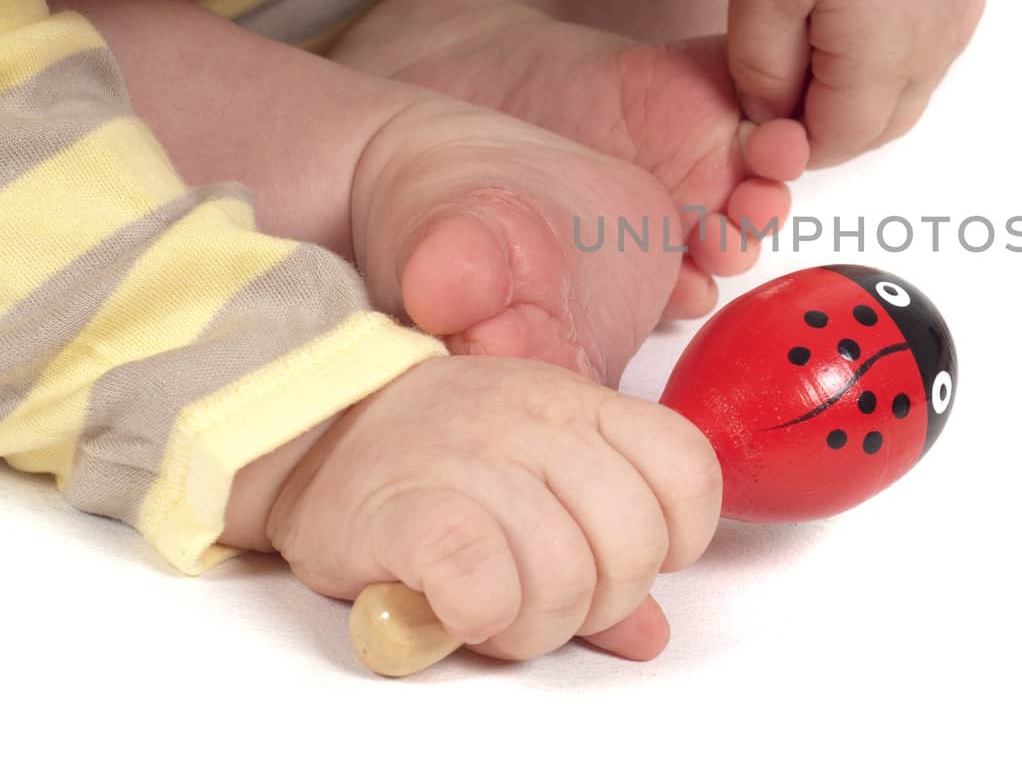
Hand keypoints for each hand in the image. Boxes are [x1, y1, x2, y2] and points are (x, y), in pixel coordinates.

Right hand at [259, 356, 721, 661]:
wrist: (314, 425)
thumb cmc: (435, 454)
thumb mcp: (538, 473)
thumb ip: (601, 550)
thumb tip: (649, 635)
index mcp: (584, 407)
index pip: (686, 470)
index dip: (675, 538)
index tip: (626, 563)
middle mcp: (541, 424)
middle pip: (632, 543)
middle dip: (600, 601)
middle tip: (547, 602)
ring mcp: (477, 460)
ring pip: (565, 576)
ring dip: (534, 624)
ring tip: (494, 612)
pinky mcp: (410, 509)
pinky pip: (483, 580)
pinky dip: (482, 614)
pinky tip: (458, 611)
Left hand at [728, 0, 986, 167]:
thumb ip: (760, 69)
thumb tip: (771, 117)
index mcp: (885, 58)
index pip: (840, 141)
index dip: (794, 141)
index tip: (760, 111)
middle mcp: (935, 51)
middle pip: (880, 128)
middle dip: (830, 124)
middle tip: (782, 87)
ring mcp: (957, 24)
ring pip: (907, 97)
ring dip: (862, 96)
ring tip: (815, 48)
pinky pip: (928, 57)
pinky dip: (890, 63)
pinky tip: (853, 24)